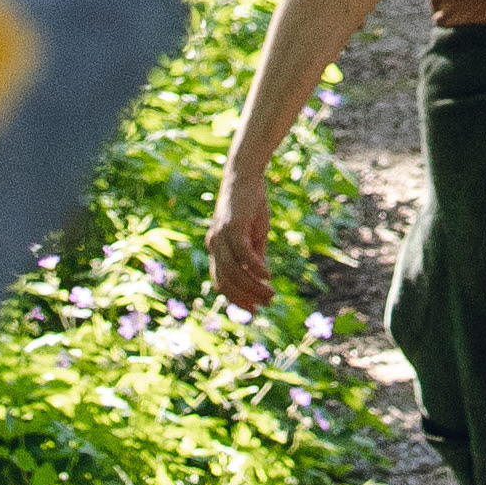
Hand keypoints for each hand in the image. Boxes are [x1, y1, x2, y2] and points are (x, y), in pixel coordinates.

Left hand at [205, 169, 271, 315]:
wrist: (245, 175)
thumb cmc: (250, 204)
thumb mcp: (254, 235)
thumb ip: (255, 256)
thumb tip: (261, 279)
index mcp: (217, 248)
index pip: (221, 282)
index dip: (236, 299)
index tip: (254, 310)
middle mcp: (215, 244)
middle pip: (227, 281)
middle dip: (246, 297)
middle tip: (266, 303)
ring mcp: (221, 236)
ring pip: (234, 272)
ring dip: (253, 287)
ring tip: (271, 293)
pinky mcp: (232, 227)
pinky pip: (243, 255)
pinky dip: (256, 269)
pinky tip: (268, 276)